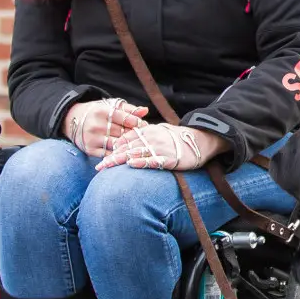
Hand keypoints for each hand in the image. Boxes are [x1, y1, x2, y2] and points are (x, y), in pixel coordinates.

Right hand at [65, 98, 147, 156]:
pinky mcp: (90, 149)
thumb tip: (145, 110)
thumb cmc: (97, 112)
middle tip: (145, 138)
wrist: (72, 119)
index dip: (138, 124)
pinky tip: (126, 154)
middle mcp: (96, 125)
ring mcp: (92, 138)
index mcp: (102, 111)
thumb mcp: (111, 106)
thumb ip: (128, 109)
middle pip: (122, 133)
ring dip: (128, 146)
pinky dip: (118, 155)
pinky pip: (108, 155)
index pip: (126, 119)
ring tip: (138, 147)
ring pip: (117, 145)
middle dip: (135, 136)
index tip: (145, 127)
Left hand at [95, 124, 231, 171]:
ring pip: (137, 153)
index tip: (104, 156)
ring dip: (121, 160)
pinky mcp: (170, 158)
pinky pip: (153, 160)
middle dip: (112, 158)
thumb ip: (146, 136)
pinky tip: (131, 165)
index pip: (127, 138)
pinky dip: (142, 162)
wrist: (200, 139)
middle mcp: (152, 138)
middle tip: (99, 167)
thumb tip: (131, 142)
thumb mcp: (160, 131)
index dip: (115, 147)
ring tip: (107, 167)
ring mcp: (161, 148)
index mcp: (149, 131)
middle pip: (128, 148)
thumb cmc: (178, 137)